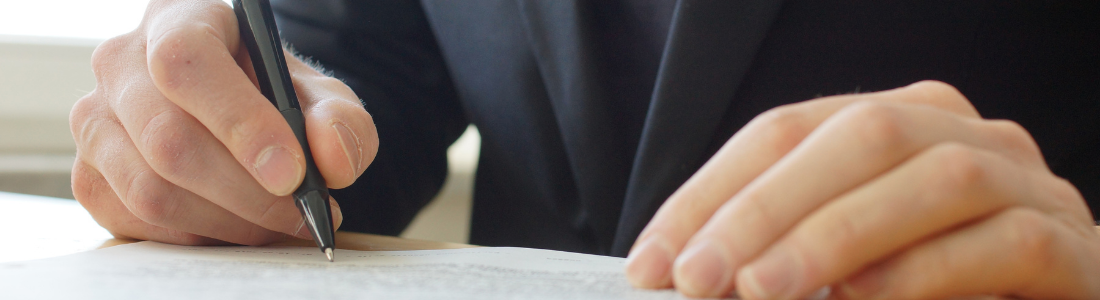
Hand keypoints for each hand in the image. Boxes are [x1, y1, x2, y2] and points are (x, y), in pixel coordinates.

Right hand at [70, 0, 376, 244]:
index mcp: (179, 20)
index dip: (239, 123)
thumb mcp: (323, 98)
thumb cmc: (276, 97)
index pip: (186, 63)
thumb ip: (342, 121)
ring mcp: (96, 121)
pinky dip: (199, 237)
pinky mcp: (89, 176)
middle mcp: (121, 64)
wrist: (243, 117)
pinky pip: (137, 222)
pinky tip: (239, 226)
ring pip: (150, 190)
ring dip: (229, 223)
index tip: (293, 174)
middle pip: (168, 140)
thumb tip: (333, 159)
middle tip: (303, 214)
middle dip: (249, 194)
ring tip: (280, 224)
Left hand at [625, 81, 1099, 298]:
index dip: (713, 194)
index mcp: (897, 125)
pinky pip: (1004, 242)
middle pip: (857, 137)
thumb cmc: (933, 289)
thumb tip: (692, 271)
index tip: (655, 259)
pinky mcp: (1073, 246)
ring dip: (837, 235)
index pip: (787, 132)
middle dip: (764, 209)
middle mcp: (963, 135)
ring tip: (765, 290)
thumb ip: (783, 255)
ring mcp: (1026, 183)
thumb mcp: (841, 262)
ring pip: (934, 176)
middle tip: (698, 278)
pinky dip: (923, 273)